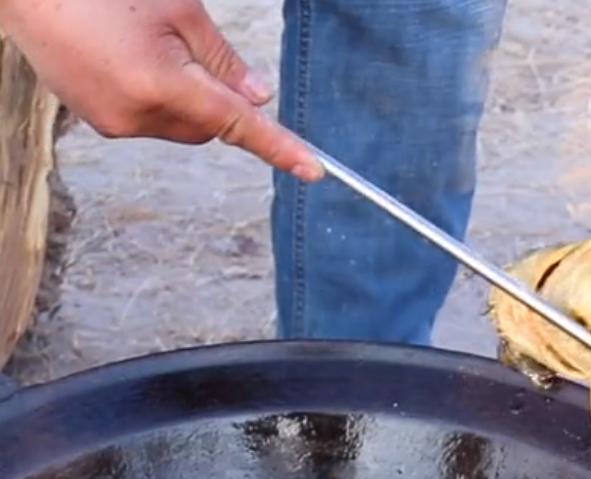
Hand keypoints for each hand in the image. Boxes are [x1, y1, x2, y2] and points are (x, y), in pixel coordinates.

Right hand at [0, 0, 321, 180]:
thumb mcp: (179, 11)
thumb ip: (222, 60)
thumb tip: (259, 98)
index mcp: (162, 86)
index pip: (238, 126)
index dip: (280, 148)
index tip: (313, 170)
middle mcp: (136, 115)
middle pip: (208, 127)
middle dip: (213, 100)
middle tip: (184, 48)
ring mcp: (112, 123)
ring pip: (179, 126)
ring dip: (180, 96)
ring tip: (141, 44)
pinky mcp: (96, 121)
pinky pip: (146, 119)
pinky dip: (152, 97)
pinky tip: (123, 57)